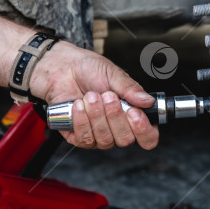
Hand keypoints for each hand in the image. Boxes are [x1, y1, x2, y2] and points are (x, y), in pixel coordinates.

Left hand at [29, 41, 158, 149]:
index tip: (134, 113)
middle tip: (107, 95)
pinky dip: (81, 120)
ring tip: (90, 95)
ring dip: (97, 115)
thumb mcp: (113, 74)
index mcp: (132, 114)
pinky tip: (78, 105)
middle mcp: (118, 128)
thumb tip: (148, 101)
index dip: (144, 130)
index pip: (148, 136)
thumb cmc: (89, 69)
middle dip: (115, 116)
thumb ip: (131, 89)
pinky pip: (85, 139)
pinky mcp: (78, 136)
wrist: (61, 68)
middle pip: (126, 139)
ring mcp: (98, 135)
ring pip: (105, 140)